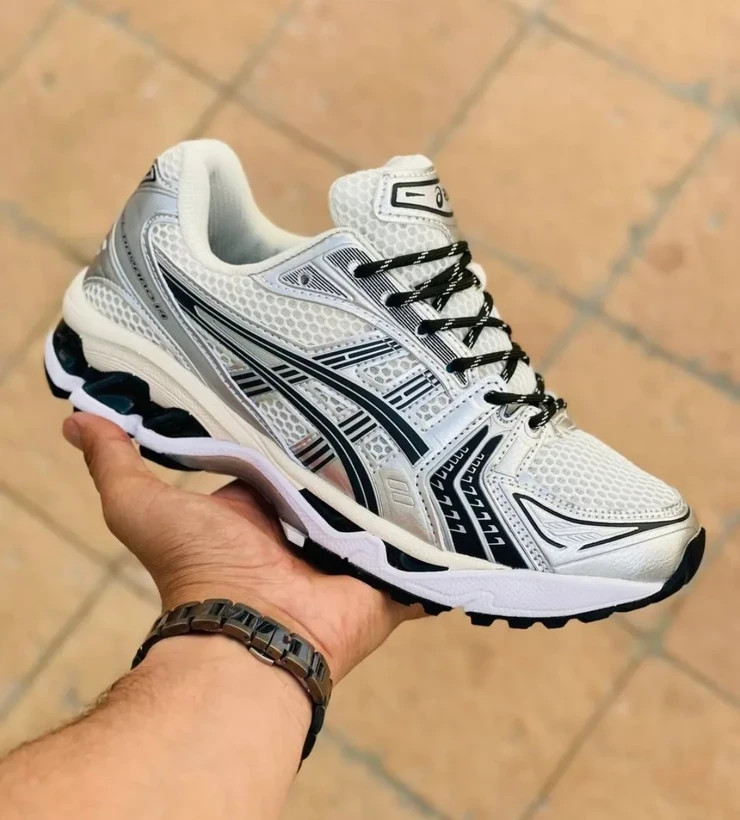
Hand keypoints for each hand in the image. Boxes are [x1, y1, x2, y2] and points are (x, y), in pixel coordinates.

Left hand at [63, 412, 422, 680]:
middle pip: (344, 483)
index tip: (325, 383)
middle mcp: (311, 530)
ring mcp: (353, 556)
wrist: (250, 635)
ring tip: (441, 434)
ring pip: (387, 513)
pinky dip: (440, 540)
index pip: (294, 456)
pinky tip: (463, 501)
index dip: (306, 428)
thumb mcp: (144, 507)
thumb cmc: (198, 571)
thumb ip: (116, 463)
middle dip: (364, 453)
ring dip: (403, 490)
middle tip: (395, 400)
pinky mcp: (390, 579)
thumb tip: (76, 418)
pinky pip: (424, 555)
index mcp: (267, 508)